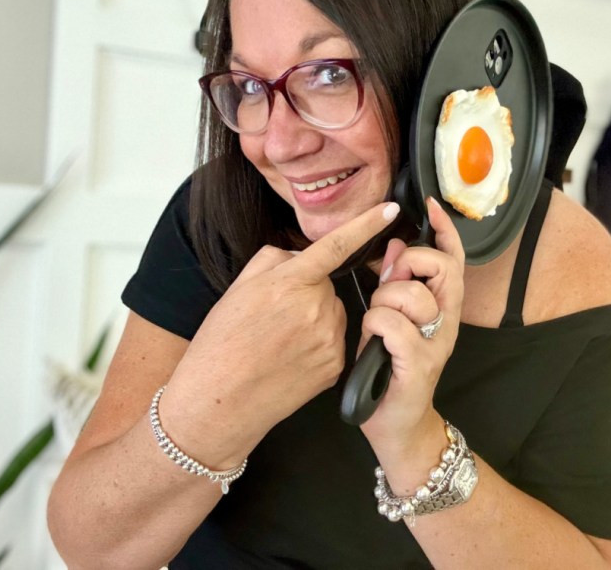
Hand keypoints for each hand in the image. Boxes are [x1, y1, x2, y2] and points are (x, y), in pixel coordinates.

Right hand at [161, 201, 400, 464]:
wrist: (219, 401)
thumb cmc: (222, 344)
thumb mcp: (238, 288)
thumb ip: (274, 261)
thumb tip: (299, 258)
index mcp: (291, 283)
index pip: (337, 245)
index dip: (367, 224)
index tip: (390, 209)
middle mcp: (317, 308)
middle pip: (326, 286)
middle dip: (307, 293)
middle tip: (273, 318)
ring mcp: (330, 339)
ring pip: (332, 313)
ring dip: (314, 319)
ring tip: (279, 342)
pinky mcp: (336, 365)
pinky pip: (334, 340)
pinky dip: (317, 344)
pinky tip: (290, 358)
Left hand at [359, 197, 464, 449]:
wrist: (396, 426)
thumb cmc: (389, 371)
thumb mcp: (390, 321)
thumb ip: (396, 285)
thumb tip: (399, 244)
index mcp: (442, 308)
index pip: (453, 259)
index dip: (444, 230)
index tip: (431, 205)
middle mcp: (447, 322)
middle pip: (441, 268)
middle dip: (410, 264)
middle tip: (390, 281)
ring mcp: (436, 343)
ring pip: (412, 295)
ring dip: (384, 301)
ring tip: (376, 323)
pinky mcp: (421, 364)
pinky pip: (394, 326)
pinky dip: (375, 325)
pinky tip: (372, 340)